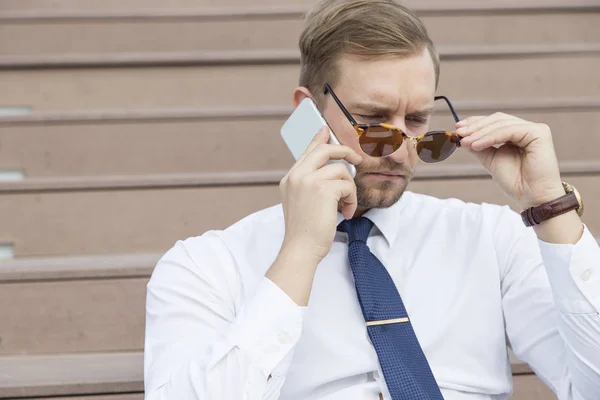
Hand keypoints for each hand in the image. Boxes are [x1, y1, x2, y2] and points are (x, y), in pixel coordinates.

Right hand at [280, 126, 361, 260]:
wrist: (300, 249)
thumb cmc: (305, 231)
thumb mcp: (303, 202)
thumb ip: (311, 183)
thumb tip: (333, 169)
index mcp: (290, 178)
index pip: (307, 151)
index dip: (319, 139)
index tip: (326, 130)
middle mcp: (296, 175)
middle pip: (324, 149)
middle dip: (344, 152)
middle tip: (357, 160)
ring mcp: (308, 180)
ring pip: (341, 170)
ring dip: (349, 189)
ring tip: (346, 206)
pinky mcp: (322, 189)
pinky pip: (347, 185)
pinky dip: (351, 199)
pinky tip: (346, 212)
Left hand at [456, 112, 564, 208]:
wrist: (532, 197)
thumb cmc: (516, 182)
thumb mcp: (491, 160)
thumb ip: (480, 147)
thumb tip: (462, 137)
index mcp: (517, 133)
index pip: (494, 122)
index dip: (475, 122)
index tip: (457, 128)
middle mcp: (527, 129)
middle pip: (497, 120)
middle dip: (475, 126)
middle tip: (459, 133)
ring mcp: (535, 129)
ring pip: (501, 124)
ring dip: (480, 132)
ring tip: (465, 142)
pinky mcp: (539, 133)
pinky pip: (509, 131)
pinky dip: (490, 137)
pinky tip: (476, 145)